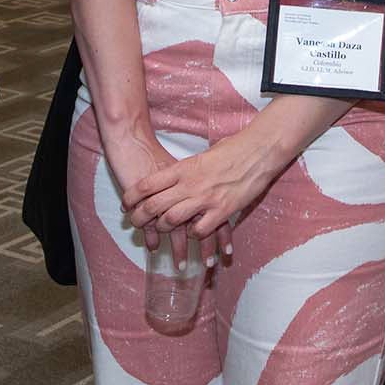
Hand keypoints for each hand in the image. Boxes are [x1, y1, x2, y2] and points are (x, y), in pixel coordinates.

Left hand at [123, 129, 285, 242]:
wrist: (258, 152)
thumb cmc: (232, 150)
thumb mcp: (202, 156)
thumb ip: (186, 169)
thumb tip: (173, 177)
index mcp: (183, 168)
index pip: (148, 184)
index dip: (132, 196)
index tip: (126, 204)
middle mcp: (190, 184)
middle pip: (155, 205)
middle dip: (140, 217)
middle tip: (135, 222)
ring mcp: (206, 199)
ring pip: (172, 220)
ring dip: (164, 227)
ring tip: (162, 229)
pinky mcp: (222, 211)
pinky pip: (199, 230)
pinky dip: (193, 234)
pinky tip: (193, 232)